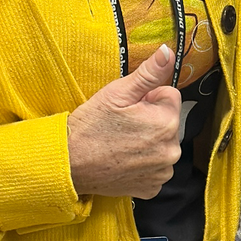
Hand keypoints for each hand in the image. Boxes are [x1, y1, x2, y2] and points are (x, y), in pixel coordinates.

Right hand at [66, 46, 181, 200]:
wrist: (69, 165)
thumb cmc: (90, 127)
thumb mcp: (117, 93)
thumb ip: (148, 73)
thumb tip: (168, 52)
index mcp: (167, 123)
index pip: (170, 96)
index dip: (147, 97)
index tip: (128, 108)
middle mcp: (172, 150)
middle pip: (168, 121)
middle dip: (150, 119)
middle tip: (122, 126)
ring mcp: (163, 172)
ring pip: (162, 144)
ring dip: (147, 141)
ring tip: (120, 143)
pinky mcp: (153, 188)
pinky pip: (155, 167)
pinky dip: (143, 163)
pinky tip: (123, 159)